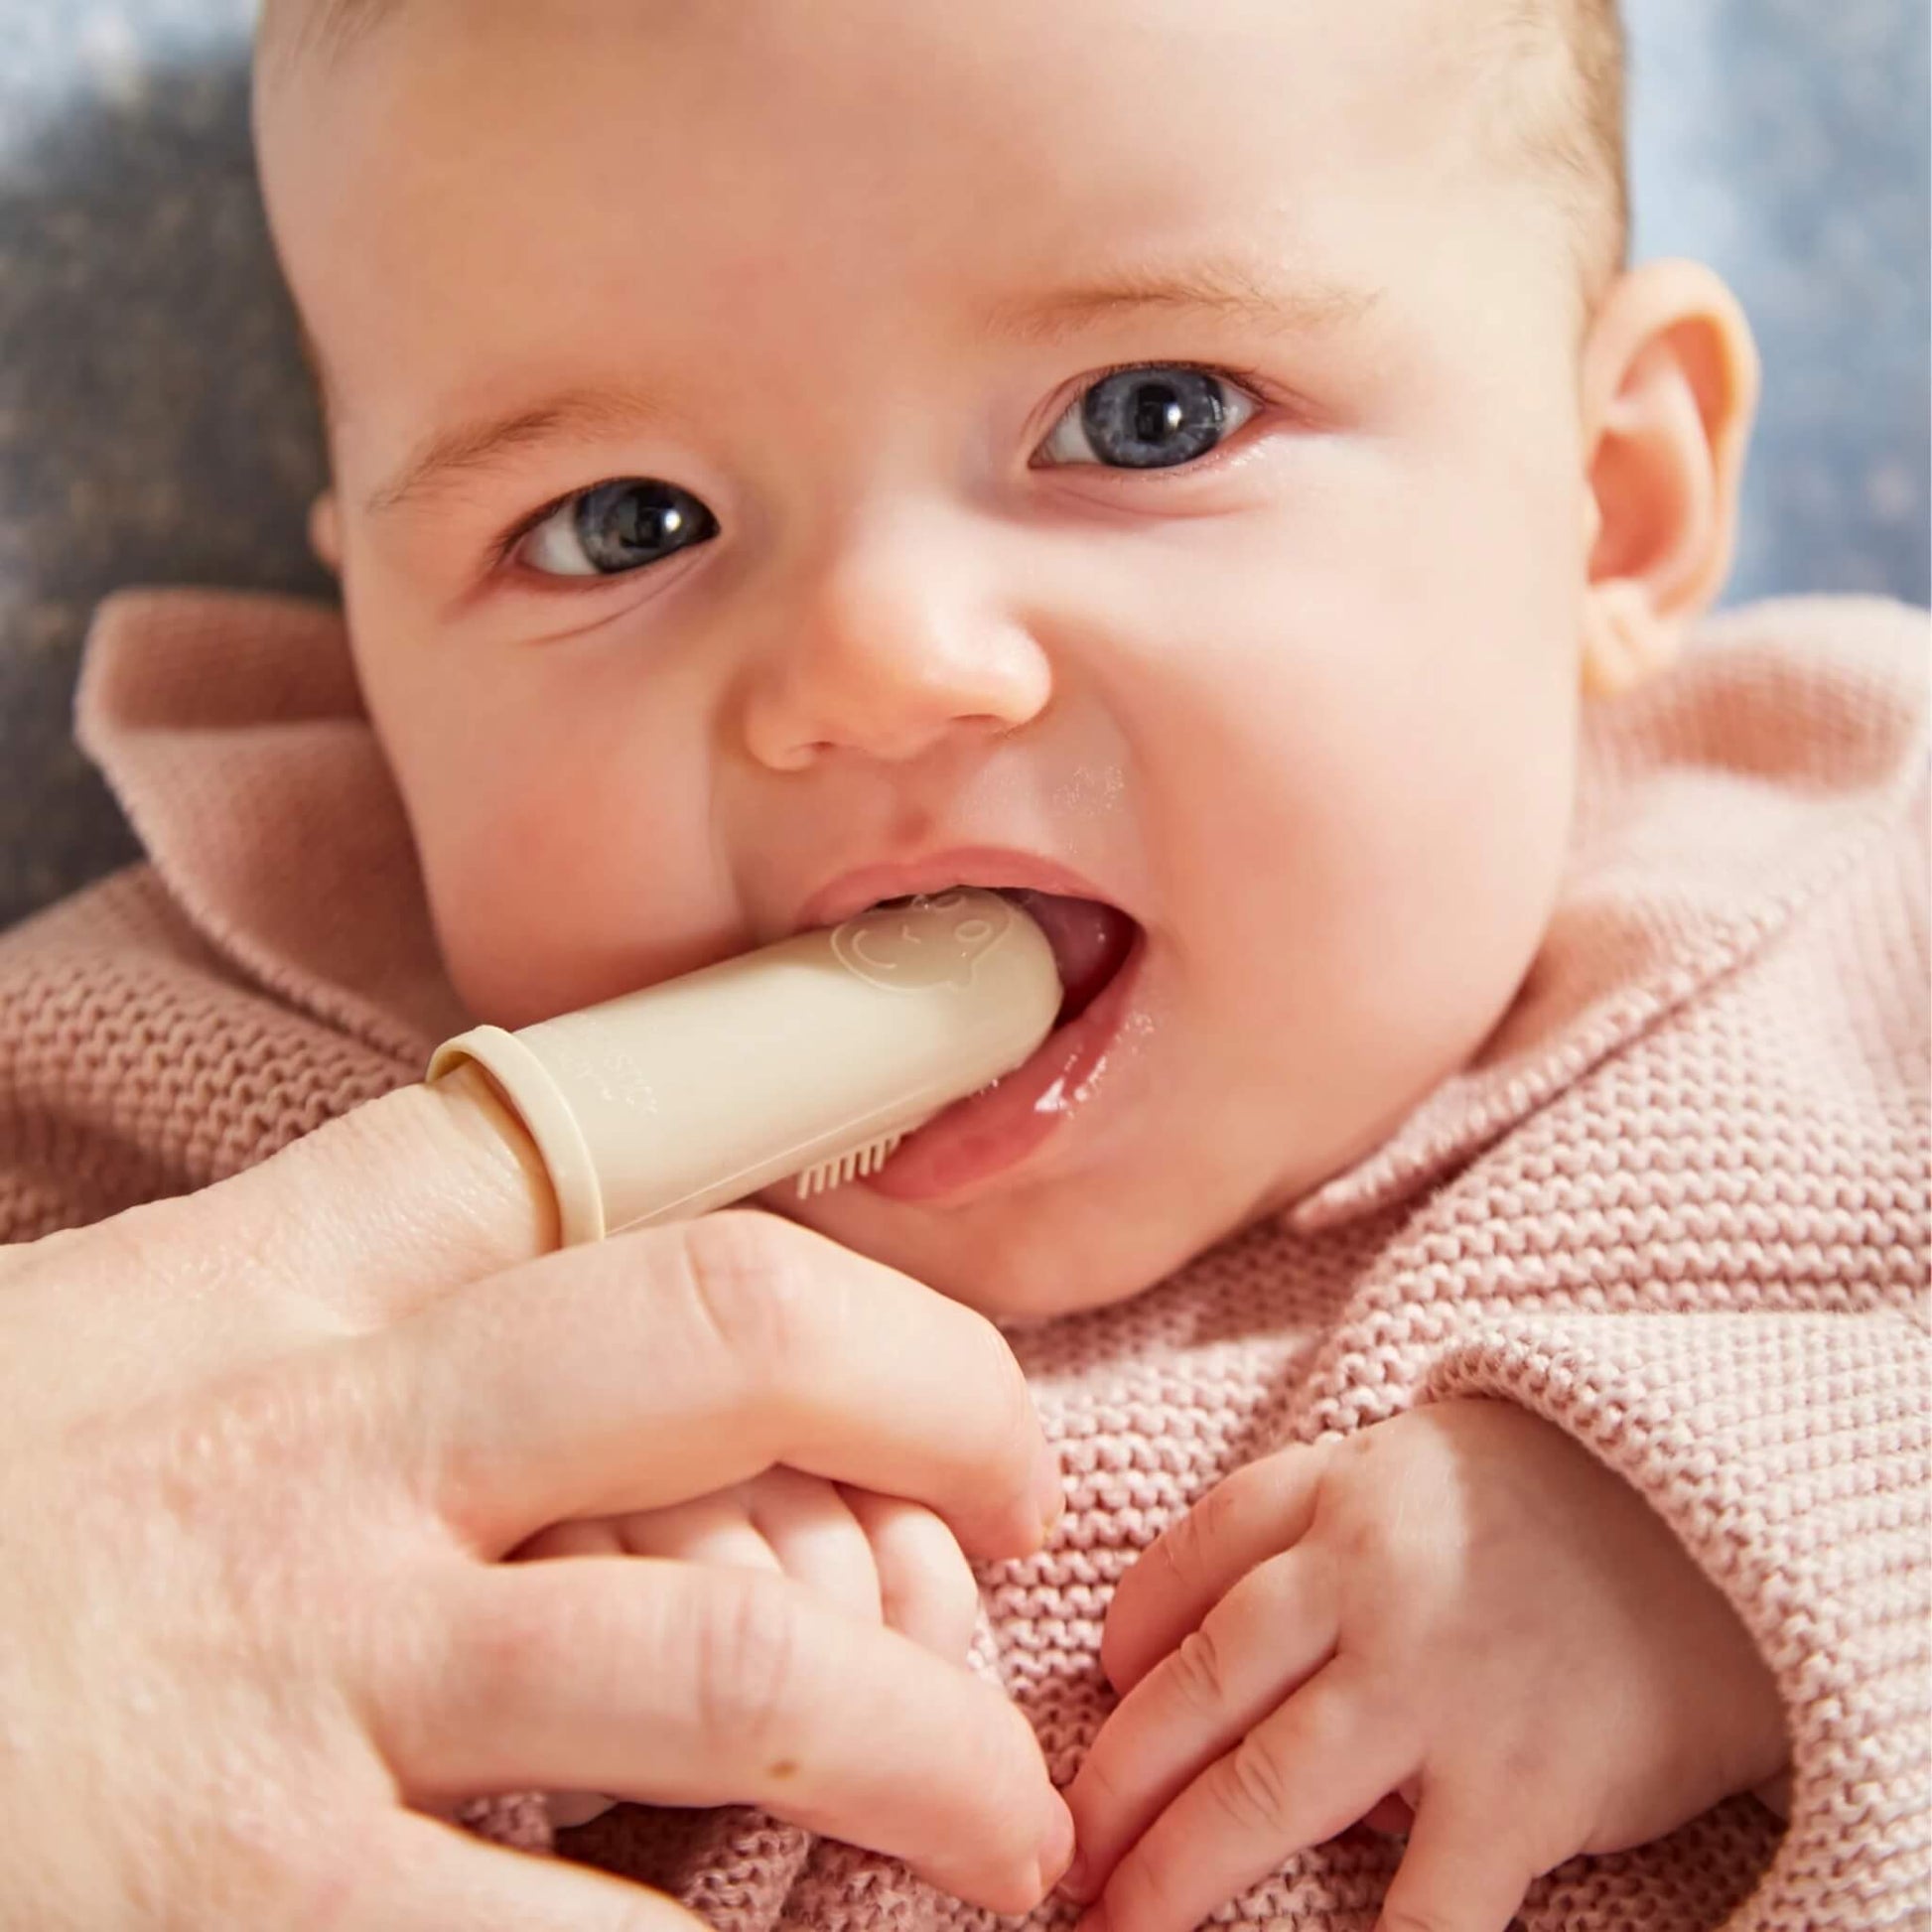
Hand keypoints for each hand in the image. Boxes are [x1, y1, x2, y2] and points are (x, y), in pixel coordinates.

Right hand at [0, 1063, 1071, 1929]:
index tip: (923, 1288)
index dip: (783, 1180)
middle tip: (1017, 1507)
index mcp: (275, 1292)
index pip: (591, 1155)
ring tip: (1009, 1828)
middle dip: (939, 1405)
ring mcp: (299, 1677)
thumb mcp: (95, 1359)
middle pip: (735, 1341)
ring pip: (735, 1661)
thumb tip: (528, 1346)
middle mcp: (320, 1450)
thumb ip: (299, 1323)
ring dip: (921, 1749)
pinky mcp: (249, 1906)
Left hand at [1062, 1399, 1787, 1931]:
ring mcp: (1438, 1686)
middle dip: (1116, 1781)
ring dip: (1175, 1870)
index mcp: (1333, 1491)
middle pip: (1198, 1689)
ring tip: (1118, 1920)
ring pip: (1262, 1791)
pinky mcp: (1521, 1786)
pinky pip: (1421, 1904)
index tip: (1101, 1696)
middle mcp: (1365, 1581)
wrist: (1724, 1528)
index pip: (1187, 1564)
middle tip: (1063, 1845)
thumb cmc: (1544, 1503)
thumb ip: (1305, 1538)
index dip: (1126, 1638)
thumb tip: (1211, 1676)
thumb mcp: (1408, 1468)